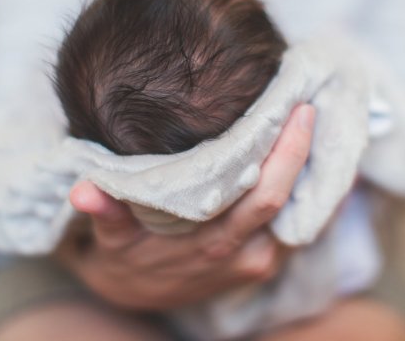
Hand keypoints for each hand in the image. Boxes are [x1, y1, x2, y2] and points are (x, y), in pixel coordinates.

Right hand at [56, 104, 315, 310]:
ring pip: (302, 215)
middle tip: (310, 107)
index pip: (263, 196)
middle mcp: (243, 253)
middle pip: (289, 200)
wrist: (140, 297)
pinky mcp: (265, 263)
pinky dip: (311, 196)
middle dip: (305, 151)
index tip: (299, 110)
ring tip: (322, 127)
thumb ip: (105, 212)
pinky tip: (316, 165)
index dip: (287, 155)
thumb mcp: (112, 237)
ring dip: (314, 174)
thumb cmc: (127, 256)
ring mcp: (259, 261)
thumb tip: (83, 191)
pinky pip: (299, 226)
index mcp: (211, 242)